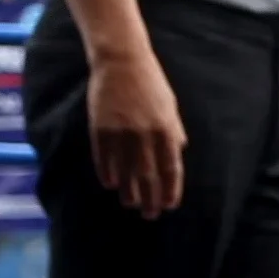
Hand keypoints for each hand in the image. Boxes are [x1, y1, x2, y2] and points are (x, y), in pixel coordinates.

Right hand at [88, 51, 185, 219]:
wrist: (122, 62)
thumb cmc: (151, 84)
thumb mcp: (170, 107)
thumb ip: (174, 132)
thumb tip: (178, 153)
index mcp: (167, 130)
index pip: (171, 169)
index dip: (170, 190)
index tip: (169, 206)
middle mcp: (146, 135)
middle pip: (149, 176)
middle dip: (150, 198)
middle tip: (150, 214)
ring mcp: (122, 133)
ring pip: (126, 171)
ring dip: (129, 191)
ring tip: (131, 204)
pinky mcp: (100, 128)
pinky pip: (104, 158)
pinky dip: (108, 173)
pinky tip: (112, 185)